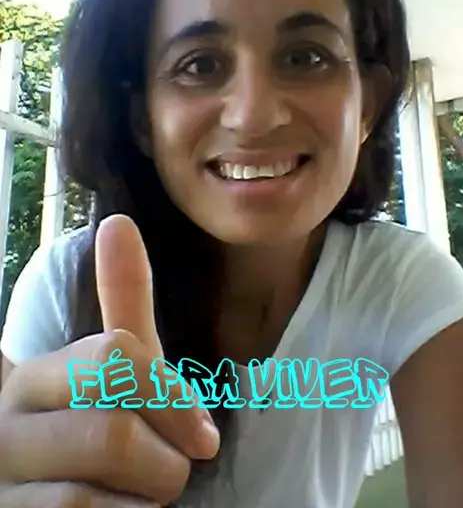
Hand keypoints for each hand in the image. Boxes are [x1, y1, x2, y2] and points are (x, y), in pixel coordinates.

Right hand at [0, 215, 219, 506]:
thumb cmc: (107, 435)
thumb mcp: (122, 370)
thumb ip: (122, 302)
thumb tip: (118, 221)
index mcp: (35, 374)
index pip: (114, 356)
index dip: (171, 397)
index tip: (204, 437)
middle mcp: (4, 422)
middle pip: (115, 424)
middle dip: (167, 455)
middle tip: (174, 470)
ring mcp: (2, 481)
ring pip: (104, 477)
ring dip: (152, 493)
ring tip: (143, 495)